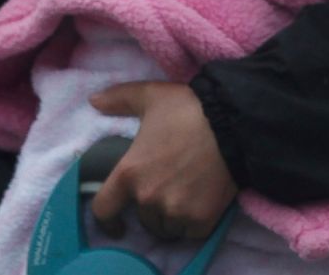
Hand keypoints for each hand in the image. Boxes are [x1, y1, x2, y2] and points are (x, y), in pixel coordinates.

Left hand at [89, 81, 237, 241]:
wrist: (235, 123)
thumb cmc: (188, 108)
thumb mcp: (151, 95)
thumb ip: (119, 98)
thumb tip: (94, 101)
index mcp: (129, 173)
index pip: (104, 209)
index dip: (108, 218)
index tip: (116, 222)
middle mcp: (148, 198)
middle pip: (143, 218)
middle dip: (152, 208)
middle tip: (168, 188)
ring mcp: (175, 212)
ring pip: (166, 228)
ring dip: (171, 218)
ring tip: (185, 196)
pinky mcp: (201, 220)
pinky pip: (190, 233)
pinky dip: (193, 223)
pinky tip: (202, 202)